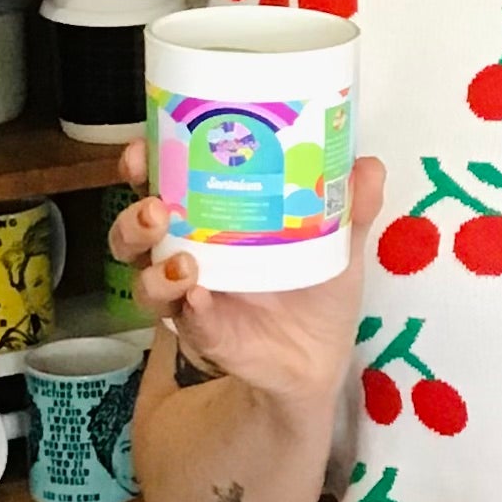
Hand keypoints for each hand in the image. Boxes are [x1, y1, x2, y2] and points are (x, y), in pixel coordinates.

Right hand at [109, 139, 385, 403]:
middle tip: (155, 206)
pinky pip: (188, 323)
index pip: (164, 185)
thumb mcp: (340, 238)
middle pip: (137, 234)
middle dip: (133, 219)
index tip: (140, 147)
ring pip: (147, 281)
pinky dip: (191, 309)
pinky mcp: (208, 336)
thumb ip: (354, 203)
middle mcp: (189, 254)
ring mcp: (192, 298)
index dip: (144, 165)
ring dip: (156, 270)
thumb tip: (368, 164)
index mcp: (212, 219)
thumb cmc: (319, 284)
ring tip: (181, 262)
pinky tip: (199, 297)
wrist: (323, 353)